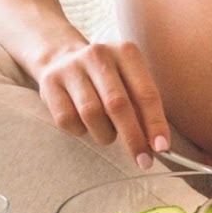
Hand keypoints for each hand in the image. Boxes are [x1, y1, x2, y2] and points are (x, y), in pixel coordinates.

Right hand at [36, 39, 169, 167]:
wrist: (62, 59)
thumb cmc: (107, 79)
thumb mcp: (129, 81)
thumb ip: (143, 108)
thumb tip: (157, 144)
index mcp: (126, 52)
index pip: (145, 93)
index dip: (155, 123)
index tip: (162, 148)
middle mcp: (98, 55)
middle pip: (118, 104)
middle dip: (133, 138)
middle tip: (143, 161)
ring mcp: (71, 67)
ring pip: (91, 114)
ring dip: (105, 134)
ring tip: (107, 133)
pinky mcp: (49, 83)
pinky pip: (68, 120)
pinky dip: (80, 131)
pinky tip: (85, 125)